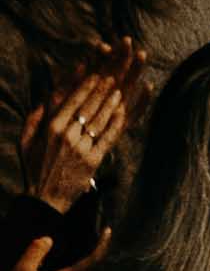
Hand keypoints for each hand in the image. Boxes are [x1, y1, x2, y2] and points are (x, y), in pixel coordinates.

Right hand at [21, 70, 122, 214]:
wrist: (45, 197)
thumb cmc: (35, 167)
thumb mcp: (26, 141)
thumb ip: (34, 118)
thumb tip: (46, 99)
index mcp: (49, 128)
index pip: (70, 101)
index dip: (84, 86)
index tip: (94, 73)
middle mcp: (65, 135)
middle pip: (87, 107)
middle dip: (101, 90)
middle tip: (112, 76)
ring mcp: (80, 147)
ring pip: (99, 120)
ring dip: (111, 103)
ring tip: (119, 89)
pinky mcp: (93, 160)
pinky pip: (107, 137)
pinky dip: (116, 123)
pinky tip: (122, 111)